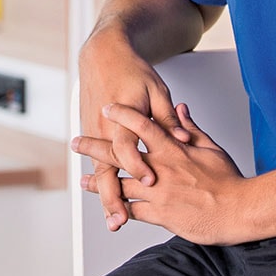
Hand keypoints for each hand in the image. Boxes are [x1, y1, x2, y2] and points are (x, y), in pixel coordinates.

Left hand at [74, 101, 246, 244]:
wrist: (239, 209)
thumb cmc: (228, 179)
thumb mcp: (210, 146)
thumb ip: (190, 128)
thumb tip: (180, 109)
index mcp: (173, 149)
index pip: (142, 125)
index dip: (122, 115)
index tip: (107, 107)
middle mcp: (161, 168)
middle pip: (121, 154)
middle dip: (95, 146)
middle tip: (77, 142)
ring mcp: (159, 192)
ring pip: (120, 184)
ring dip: (100, 182)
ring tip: (84, 180)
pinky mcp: (161, 214)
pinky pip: (133, 210)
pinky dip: (119, 207)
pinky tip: (108, 206)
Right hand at [76, 39, 189, 231]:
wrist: (103, 56)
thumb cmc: (131, 71)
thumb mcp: (156, 90)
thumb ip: (167, 118)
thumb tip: (183, 137)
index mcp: (124, 117)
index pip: (127, 146)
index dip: (138, 165)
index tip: (151, 181)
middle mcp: (105, 129)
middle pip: (106, 168)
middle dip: (112, 196)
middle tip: (120, 220)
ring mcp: (96, 133)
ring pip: (100, 171)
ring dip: (106, 196)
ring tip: (114, 220)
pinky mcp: (93, 134)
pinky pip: (98, 164)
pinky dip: (103, 183)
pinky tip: (109, 201)